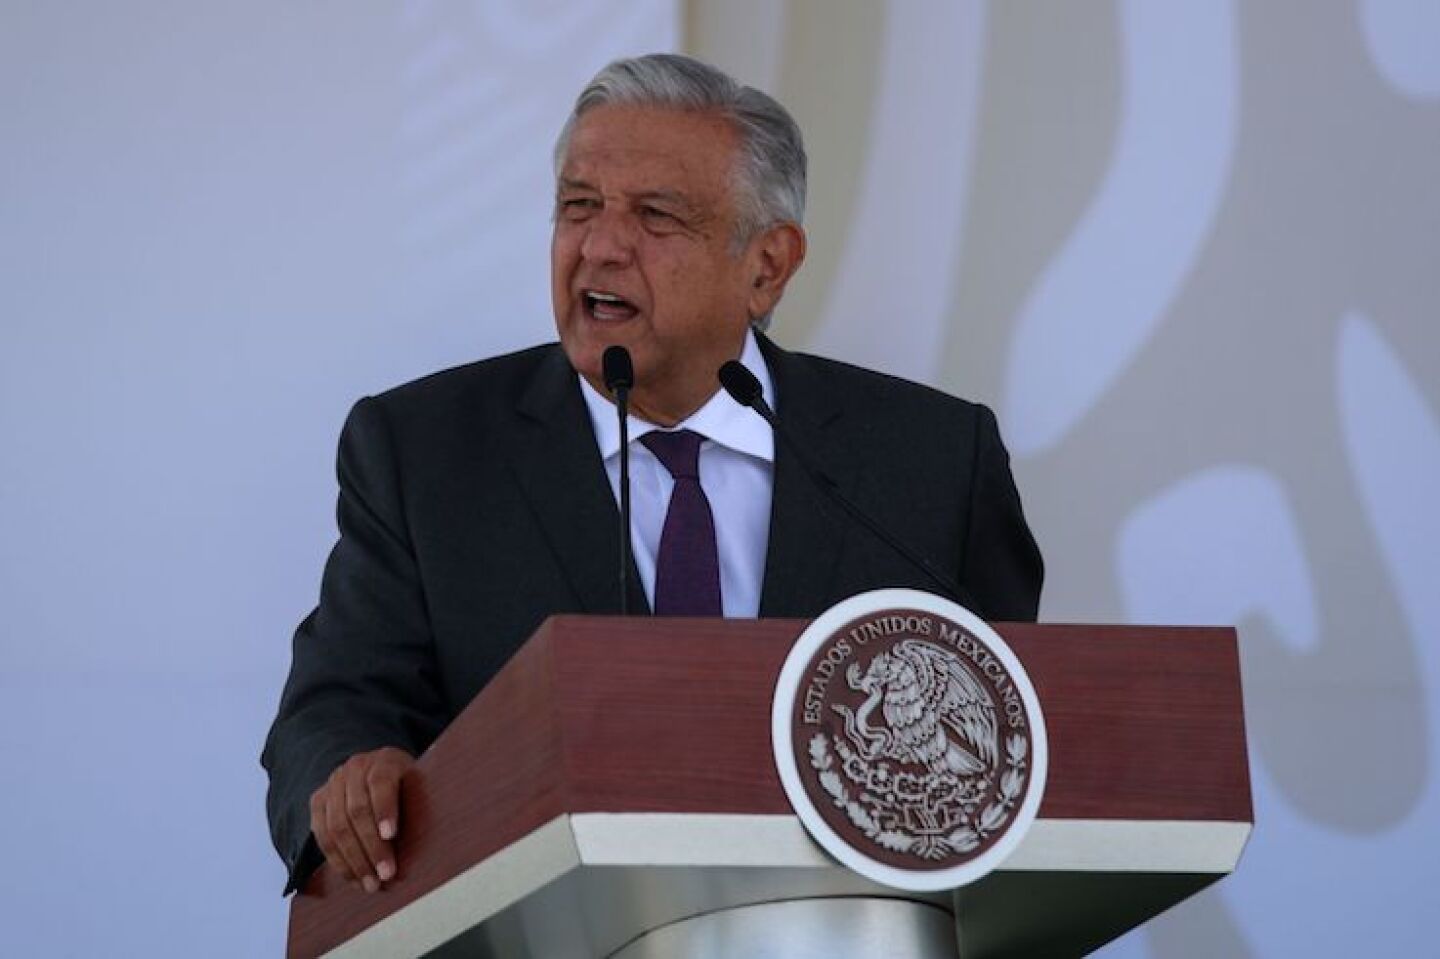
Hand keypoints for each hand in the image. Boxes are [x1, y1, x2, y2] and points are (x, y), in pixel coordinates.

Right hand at [309, 747, 413, 891]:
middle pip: (357, 810)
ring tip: (371, 884)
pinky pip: (322, 835)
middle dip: (371, 847)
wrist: (378, 771)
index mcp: (384, 761)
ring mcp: (333, 783)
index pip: (380, 784)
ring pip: (336, 826)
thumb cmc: (408, 787)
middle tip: (386, 874)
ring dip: (353, 861)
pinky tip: (353, 878)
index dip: (385, 810)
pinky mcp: (318, 801)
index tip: (391, 835)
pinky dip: (337, 861)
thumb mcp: (419, 787)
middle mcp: (355, 768)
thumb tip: (431, 843)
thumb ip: (418, 806)